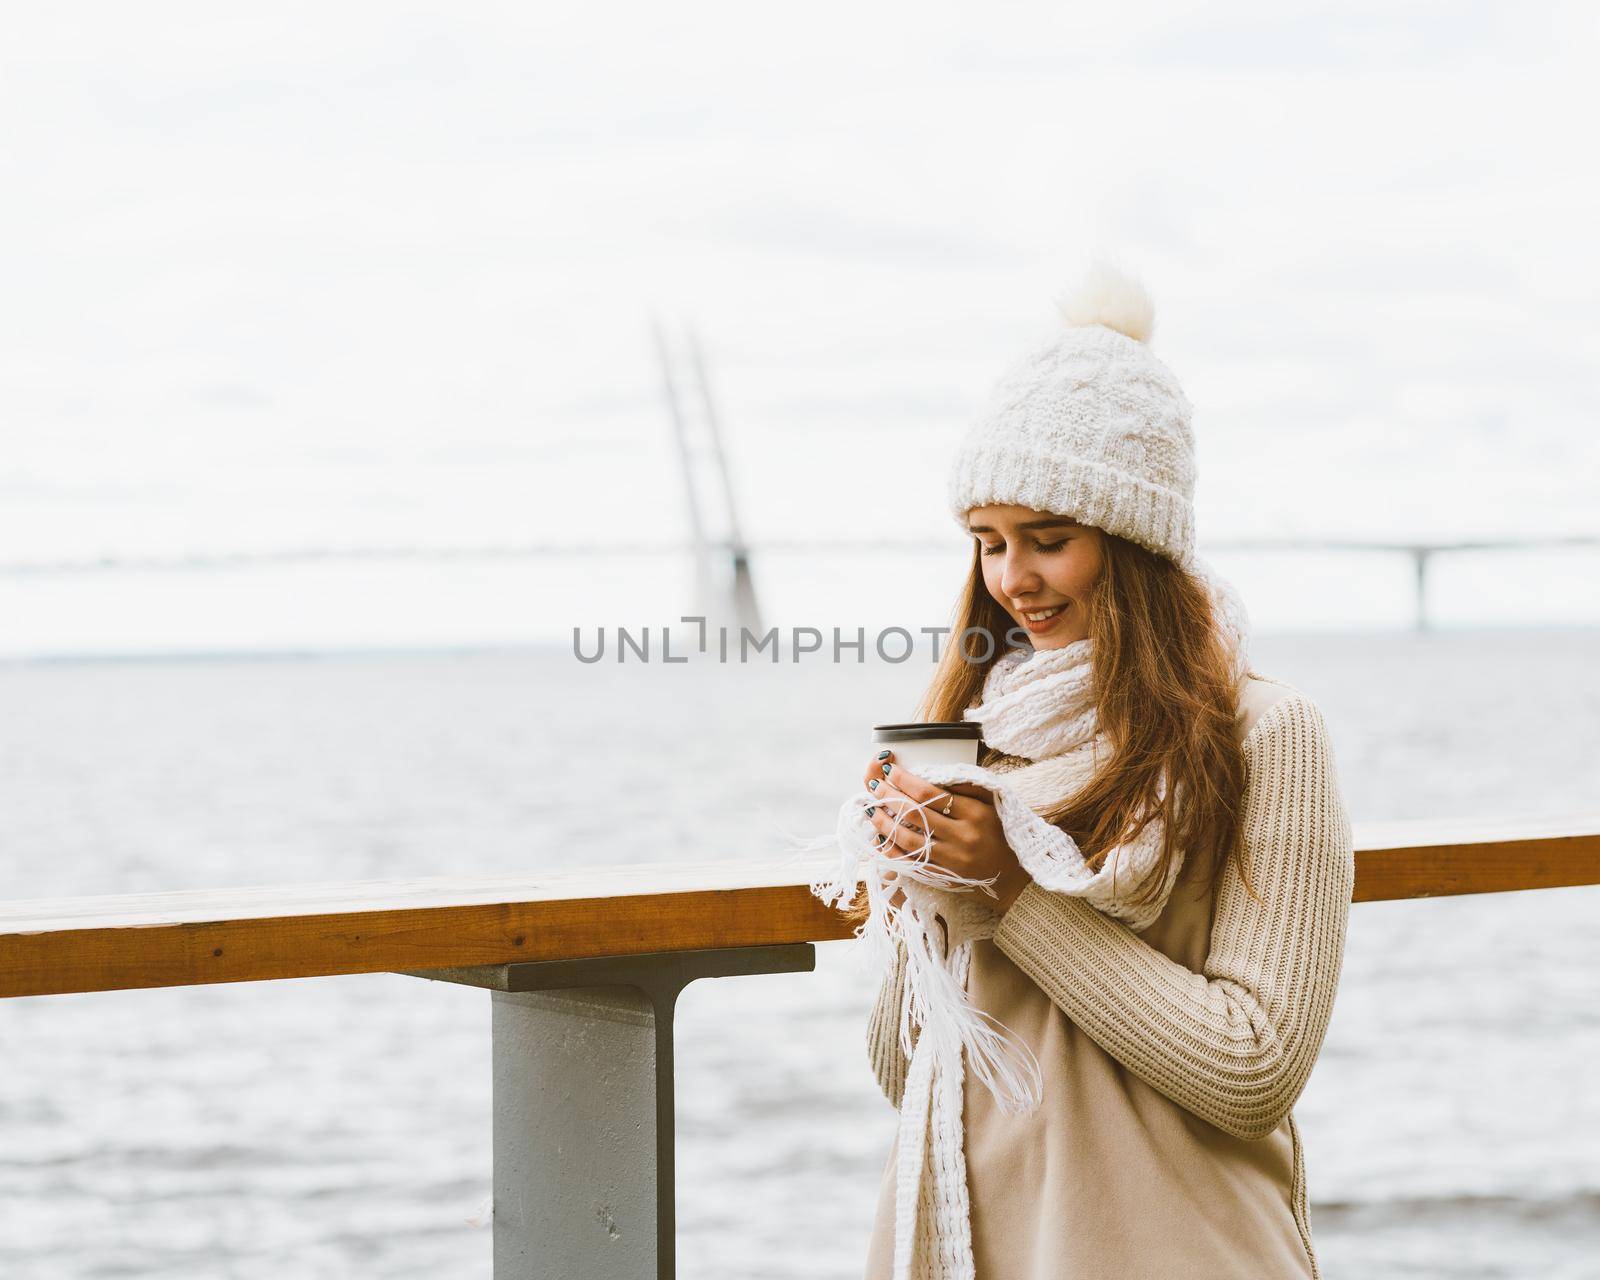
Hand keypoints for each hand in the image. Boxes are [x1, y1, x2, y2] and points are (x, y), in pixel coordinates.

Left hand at [861, 750, 1031, 913]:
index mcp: (975, 814)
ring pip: (909, 840)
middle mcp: (963, 837)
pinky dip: (892, 850)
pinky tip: (879, 838)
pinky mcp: (944, 877)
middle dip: (890, 798)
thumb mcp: (992, 803)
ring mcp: (952, 860)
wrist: (1013, 876)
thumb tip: (933, 769)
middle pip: (916, 814)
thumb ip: (967, 785)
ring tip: (872, 809)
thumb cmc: (999, 832)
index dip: (906, 781)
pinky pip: (911, 863)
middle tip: (875, 787)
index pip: (932, 793)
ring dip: (886, 823)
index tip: (890, 771)